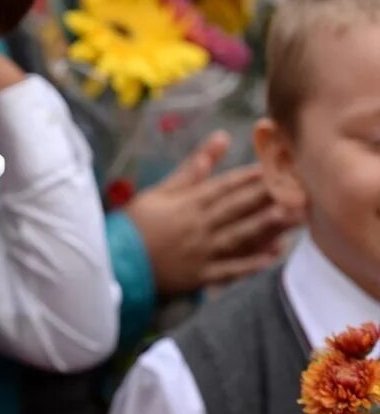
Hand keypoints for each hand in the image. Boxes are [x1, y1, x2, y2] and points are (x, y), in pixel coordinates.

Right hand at [125, 131, 296, 294]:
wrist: (116, 262)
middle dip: (269, 196)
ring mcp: (201, 251)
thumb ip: (191, 168)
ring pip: (240, 236)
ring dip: (267, 226)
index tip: (276, 166)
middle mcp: (199, 226)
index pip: (226, 186)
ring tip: (293, 216)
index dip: (252, 176)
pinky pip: (229, 269)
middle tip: (297, 186)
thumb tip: (220, 138)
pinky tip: (273, 256)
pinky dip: (251, 263)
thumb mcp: (159, 191)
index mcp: (188, 204)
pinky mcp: (200, 275)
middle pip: (239, 208)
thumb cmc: (134, 224)